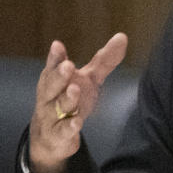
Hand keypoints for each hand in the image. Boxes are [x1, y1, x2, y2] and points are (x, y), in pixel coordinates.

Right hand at [28, 33, 127, 172]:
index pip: (54, 65)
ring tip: (75, 89)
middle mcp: (50, 95)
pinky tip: (77, 122)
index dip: (55, 56)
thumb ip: (104, 61)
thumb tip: (122, 36)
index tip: (57, 45)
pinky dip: (69, 127)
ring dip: (66, 98)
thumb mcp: (89, 79)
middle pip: (52, 84)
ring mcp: (51, 115)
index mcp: (55, 78)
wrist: (50, 136)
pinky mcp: (57, 134)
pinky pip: (62, 130)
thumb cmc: (71, 100)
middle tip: (68, 66)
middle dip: (59, 75)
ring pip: (57, 106)